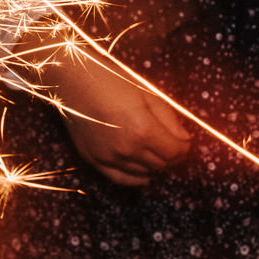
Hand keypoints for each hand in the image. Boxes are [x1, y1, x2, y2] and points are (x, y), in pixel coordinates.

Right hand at [51, 55, 190, 186]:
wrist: (73, 79)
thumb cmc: (111, 80)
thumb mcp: (147, 93)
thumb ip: (169, 119)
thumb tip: (185, 140)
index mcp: (142, 129)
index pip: (175, 152)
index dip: (185, 148)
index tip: (185, 141)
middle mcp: (126, 148)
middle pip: (162, 164)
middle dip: (172, 156)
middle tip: (173, 145)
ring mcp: (109, 157)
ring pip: (144, 173)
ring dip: (155, 164)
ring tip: (156, 151)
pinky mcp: (94, 160)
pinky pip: (121, 179)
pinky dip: (136, 178)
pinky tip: (144, 173)